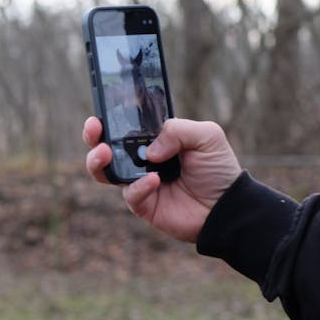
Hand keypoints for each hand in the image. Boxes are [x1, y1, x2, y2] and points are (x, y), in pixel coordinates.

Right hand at [83, 117, 241, 242]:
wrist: (227, 206)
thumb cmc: (218, 169)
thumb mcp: (206, 136)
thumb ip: (177, 130)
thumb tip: (149, 150)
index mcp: (153, 141)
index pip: (124, 127)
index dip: (109, 120)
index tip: (101, 114)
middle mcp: (141, 161)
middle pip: (104, 148)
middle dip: (93, 137)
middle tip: (94, 129)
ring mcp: (139, 182)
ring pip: (104, 172)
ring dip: (98, 161)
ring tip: (105, 152)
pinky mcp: (142, 205)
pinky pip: (130, 194)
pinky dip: (139, 186)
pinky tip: (154, 180)